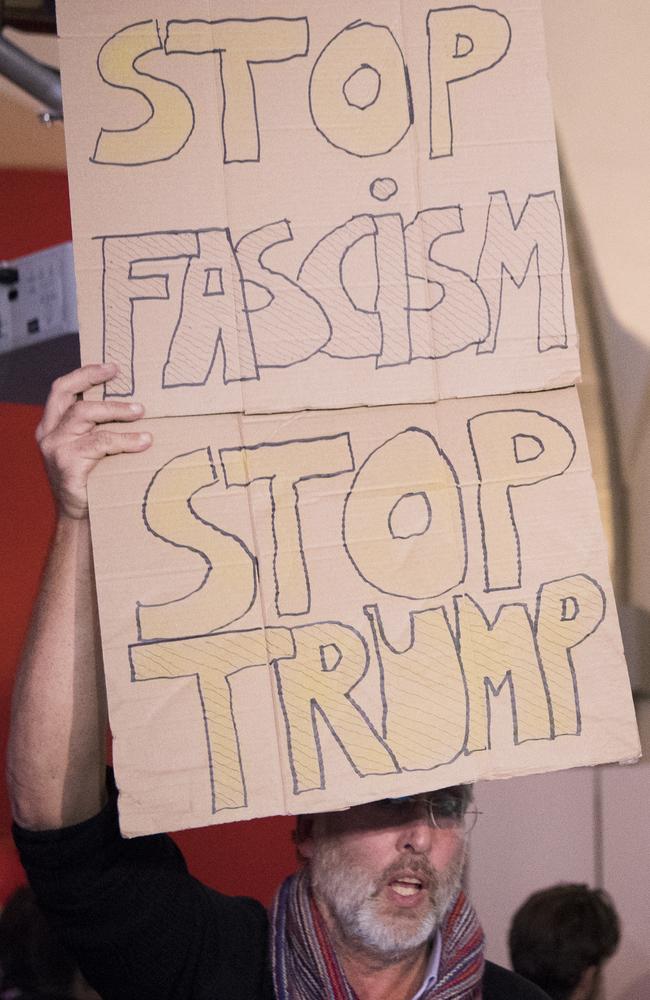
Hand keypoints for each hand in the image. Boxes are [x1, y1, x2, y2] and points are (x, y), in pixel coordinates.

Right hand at [36, 363, 151, 519]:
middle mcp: (49, 434)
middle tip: (128, 386)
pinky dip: (125, 440)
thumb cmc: (92, 480)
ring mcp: (55, 448)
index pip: (62, 390)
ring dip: (117, 411)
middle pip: (71, 398)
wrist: (81, 518)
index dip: (85, 374)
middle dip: (99, 385)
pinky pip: (100, 443)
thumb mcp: (90, 449)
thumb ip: (98, 428)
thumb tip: (133, 405)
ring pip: (85, 415)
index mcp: (51, 427)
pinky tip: (142, 442)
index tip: (111, 367)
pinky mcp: (67, 464)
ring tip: (140, 413)